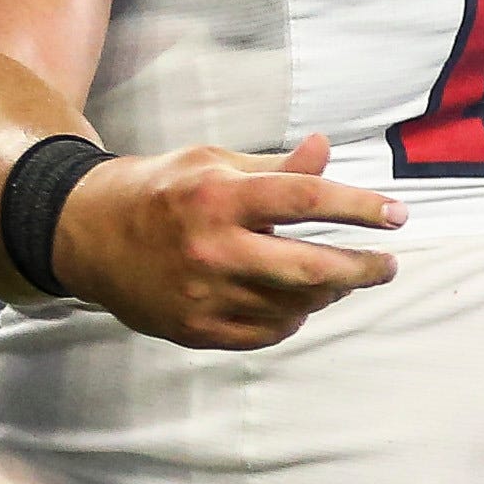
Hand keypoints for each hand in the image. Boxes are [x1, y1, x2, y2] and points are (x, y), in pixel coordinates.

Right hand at [50, 132, 403, 349]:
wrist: (85, 233)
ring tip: (340, 279)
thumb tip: (326, 150)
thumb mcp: (214, 162)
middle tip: (388, 265)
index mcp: (220, 198)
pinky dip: (293, 318)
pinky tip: (297, 302)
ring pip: (293, 306)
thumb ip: (277, 167)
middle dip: (362, 270)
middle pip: (311, 270)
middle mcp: (213, 249)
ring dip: (328, 294)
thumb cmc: (162, 190)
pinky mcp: (194, 329)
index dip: (360, 208)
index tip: (398, 216)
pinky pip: (266, 333)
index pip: (308, 201)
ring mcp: (202, 295)